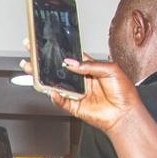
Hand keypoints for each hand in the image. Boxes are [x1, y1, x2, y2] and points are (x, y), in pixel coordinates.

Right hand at [21, 55, 142, 133]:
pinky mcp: (74, 106)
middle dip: (43, 62)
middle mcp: (80, 80)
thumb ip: (90, 65)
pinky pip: (60, 101)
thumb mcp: (111, 69)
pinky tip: (52, 90)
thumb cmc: (123, 91)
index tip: (47, 44)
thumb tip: (72, 62)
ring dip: (41, 78)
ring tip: (31, 69)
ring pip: (54, 84)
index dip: (59, 51)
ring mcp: (76, 93)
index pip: (70, 57)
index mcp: (89, 68)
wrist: (125, 113)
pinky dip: (55, 96)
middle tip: (31, 53)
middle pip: (58, 70)